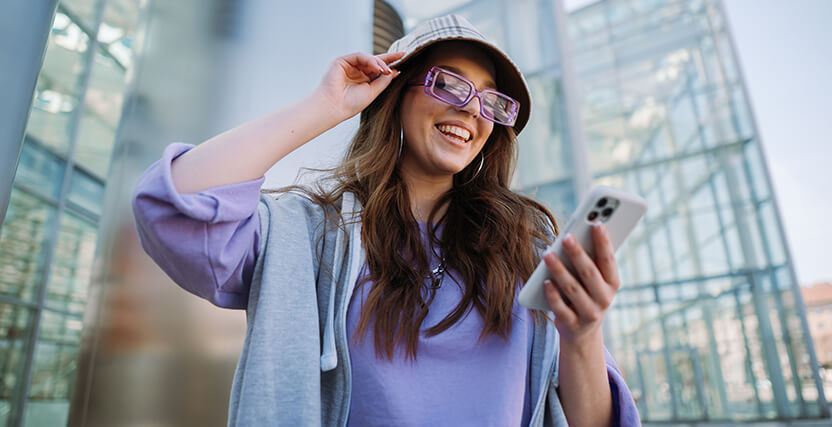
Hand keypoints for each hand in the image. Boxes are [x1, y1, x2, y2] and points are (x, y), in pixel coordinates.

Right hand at [316, 51, 405, 121]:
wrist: (335, 107)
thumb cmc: (351, 103)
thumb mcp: (373, 92)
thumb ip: (383, 81)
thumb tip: (395, 71)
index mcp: (364, 80)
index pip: (379, 69)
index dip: (391, 64)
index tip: (404, 59)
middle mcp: (357, 71)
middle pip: (375, 61)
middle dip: (388, 58)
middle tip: (402, 55)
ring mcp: (349, 65)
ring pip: (368, 58)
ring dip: (379, 62)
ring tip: (386, 69)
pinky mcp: (342, 61)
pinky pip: (359, 55)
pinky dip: (370, 60)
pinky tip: (377, 67)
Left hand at [542, 223, 620, 345]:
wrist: (581, 333)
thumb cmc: (586, 294)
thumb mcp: (593, 280)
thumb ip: (589, 260)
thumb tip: (575, 235)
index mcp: (612, 284)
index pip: (609, 261)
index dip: (604, 242)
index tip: (596, 223)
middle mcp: (604, 299)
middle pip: (590, 273)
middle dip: (578, 254)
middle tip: (566, 236)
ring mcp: (589, 314)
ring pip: (573, 289)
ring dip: (559, 270)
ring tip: (547, 254)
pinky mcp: (572, 325)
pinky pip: (560, 308)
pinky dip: (553, 294)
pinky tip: (545, 281)